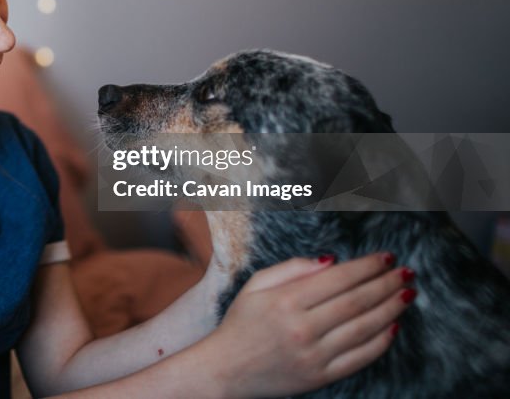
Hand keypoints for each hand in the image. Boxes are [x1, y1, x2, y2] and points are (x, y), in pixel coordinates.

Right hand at [207, 253, 413, 398]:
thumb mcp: (255, 285)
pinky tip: (393, 326)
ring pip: (364, 328)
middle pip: (357, 301)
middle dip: (386, 284)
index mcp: (285, 300)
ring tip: (407, 294)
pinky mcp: (320, 376)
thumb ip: (292, 268)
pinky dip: (381, 342)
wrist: (226, 370)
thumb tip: (332, 260)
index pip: (338, 278)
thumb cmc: (241, 323)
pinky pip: (360, 358)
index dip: (367, 266)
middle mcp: (302, 327)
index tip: (387, 257)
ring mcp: (313, 354)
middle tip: (407, 273)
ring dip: (391, 309)